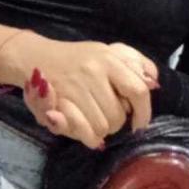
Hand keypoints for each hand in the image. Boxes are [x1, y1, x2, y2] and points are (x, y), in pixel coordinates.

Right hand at [13, 37, 157, 149]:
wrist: (34, 57)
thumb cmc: (76, 58)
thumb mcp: (106, 52)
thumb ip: (133, 63)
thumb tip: (154, 82)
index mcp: (108, 59)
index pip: (138, 90)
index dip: (144, 112)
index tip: (140, 123)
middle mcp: (93, 72)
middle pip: (119, 115)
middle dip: (117, 122)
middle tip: (108, 116)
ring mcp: (75, 88)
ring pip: (103, 126)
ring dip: (101, 129)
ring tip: (93, 118)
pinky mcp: (59, 103)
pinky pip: (85, 132)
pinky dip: (88, 136)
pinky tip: (85, 129)